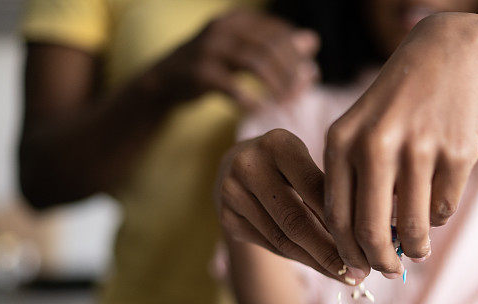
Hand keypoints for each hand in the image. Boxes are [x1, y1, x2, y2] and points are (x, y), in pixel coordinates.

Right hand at [145, 9, 318, 107]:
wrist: (165, 80)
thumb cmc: (212, 66)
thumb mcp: (243, 52)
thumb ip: (276, 46)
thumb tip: (313, 41)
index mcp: (238, 19)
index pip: (278, 32)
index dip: (297, 54)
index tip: (310, 75)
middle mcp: (224, 28)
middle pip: (270, 46)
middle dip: (290, 72)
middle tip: (301, 94)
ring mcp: (209, 49)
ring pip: (255, 63)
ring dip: (276, 86)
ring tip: (286, 103)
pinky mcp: (199, 73)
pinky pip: (232, 87)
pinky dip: (250, 100)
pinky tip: (261, 110)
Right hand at [217, 129, 363, 284]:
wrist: (240, 168)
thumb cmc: (291, 167)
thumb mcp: (309, 164)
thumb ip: (331, 191)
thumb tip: (369, 235)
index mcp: (278, 144)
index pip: (315, 189)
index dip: (344, 220)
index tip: (370, 245)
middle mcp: (248, 165)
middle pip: (295, 220)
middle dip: (330, 252)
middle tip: (359, 273)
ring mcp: (231, 193)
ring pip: (283, 239)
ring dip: (318, 262)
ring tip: (345, 275)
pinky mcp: (227, 218)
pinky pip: (271, 247)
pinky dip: (301, 260)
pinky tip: (323, 268)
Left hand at [324, 13, 477, 277]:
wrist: (452, 53)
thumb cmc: (398, 103)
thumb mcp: (362, 129)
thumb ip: (354, 181)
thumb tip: (362, 247)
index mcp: (341, 140)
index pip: (335, 217)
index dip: (345, 253)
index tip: (355, 270)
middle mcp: (375, 144)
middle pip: (370, 231)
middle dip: (378, 262)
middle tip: (387, 271)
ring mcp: (419, 148)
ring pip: (411, 226)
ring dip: (415, 249)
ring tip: (417, 250)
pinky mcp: (457, 152)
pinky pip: (443, 208)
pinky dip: (438, 218)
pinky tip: (435, 203)